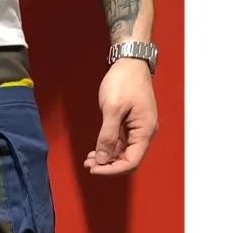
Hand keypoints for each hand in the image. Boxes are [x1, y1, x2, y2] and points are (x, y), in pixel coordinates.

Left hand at [84, 59, 157, 175]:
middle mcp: (144, 133)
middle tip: (87, 165)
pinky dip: (107, 150)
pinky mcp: (130, 126)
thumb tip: (101, 160)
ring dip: (105, 159)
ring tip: (88, 160)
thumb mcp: (112, 109)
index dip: (112, 170)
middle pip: (127, 160)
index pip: (131, 162)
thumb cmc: (124, 82)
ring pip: (122, 154)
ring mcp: (137, 130)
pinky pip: (120, 145)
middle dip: (107, 166)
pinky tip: (94, 152)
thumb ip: (107, 136)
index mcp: (145, 131)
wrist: (129, 62)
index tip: (94, 169)